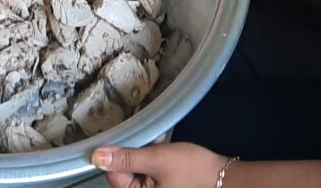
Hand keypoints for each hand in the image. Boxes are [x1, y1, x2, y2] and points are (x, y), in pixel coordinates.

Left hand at [93, 143, 228, 187]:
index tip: (138, 142)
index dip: (122, 156)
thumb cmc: (192, 169)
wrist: (225, 178)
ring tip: (161, 147)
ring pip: (135, 172)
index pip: (113, 175)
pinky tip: (165, 154)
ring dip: (144, 157)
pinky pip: (147, 176)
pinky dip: (153, 163)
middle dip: (135, 155)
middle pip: (123, 174)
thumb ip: (125, 159)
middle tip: (154, 144)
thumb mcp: (157, 159)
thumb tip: (95, 157)